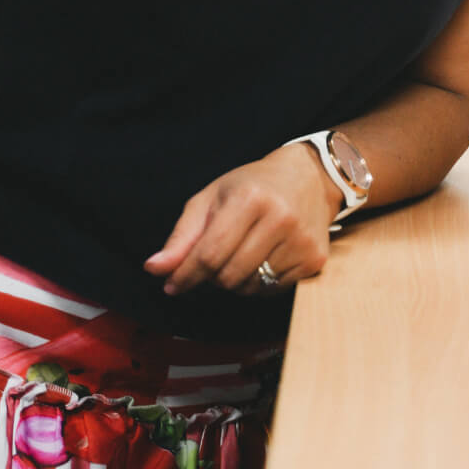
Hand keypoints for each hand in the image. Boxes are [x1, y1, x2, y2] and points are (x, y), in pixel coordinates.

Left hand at [144, 144, 343, 296]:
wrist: (309, 177)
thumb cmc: (252, 186)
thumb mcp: (212, 199)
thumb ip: (182, 237)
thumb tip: (154, 269)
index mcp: (249, 198)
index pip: (209, 254)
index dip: (186, 275)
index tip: (172, 285)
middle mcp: (279, 219)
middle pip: (228, 276)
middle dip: (212, 276)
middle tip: (216, 257)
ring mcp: (300, 240)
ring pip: (250, 288)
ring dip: (236, 280)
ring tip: (242, 253)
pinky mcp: (314, 259)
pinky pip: (274, 291)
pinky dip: (261, 283)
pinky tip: (265, 257)